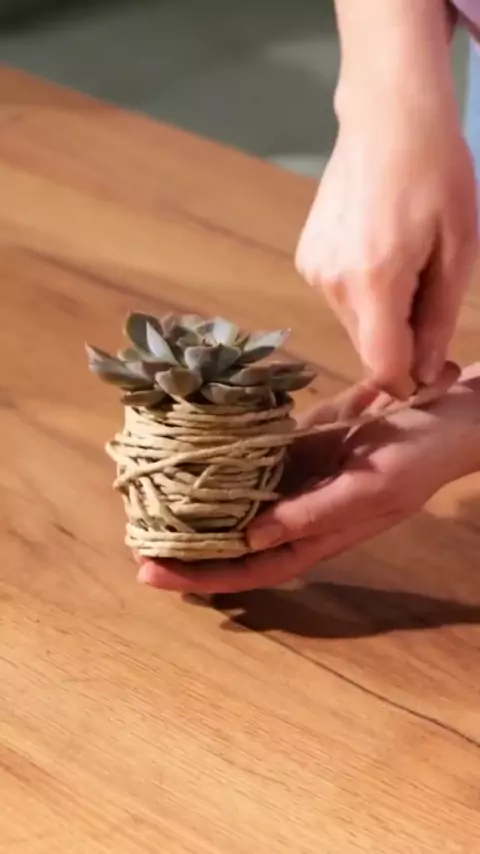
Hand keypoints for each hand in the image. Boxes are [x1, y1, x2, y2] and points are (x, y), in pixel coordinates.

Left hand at [137, 363, 479, 593]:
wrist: (442, 416)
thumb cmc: (414, 457)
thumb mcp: (369, 488)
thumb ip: (313, 513)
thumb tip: (252, 536)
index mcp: (317, 535)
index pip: (251, 568)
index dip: (204, 577)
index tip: (155, 575)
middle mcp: (298, 514)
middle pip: (235, 541)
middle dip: (188, 549)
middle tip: (135, 544)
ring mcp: (295, 480)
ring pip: (237, 503)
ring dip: (196, 508)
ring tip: (147, 504)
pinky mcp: (296, 447)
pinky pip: (250, 461)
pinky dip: (218, 464)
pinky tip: (186, 457)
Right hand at [296, 77, 476, 398]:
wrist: (388, 116)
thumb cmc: (438, 174)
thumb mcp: (458, 249)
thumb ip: (437, 319)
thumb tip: (422, 373)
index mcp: (373, 281)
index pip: (383, 366)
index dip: (411, 379)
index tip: (435, 364)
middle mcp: (331, 283)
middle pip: (368, 347)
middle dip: (401, 341)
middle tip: (430, 295)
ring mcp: (312, 270)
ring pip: (354, 324)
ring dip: (382, 315)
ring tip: (406, 262)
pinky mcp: (306, 258)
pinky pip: (340, 298)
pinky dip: (364, 293)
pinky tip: (379, 250)